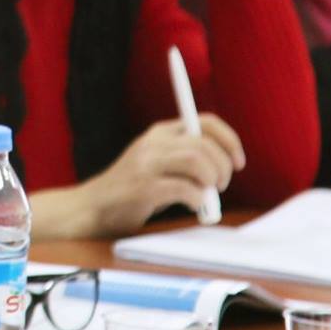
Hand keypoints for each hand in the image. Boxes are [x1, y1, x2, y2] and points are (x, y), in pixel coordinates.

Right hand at [69, 116, 244, 237]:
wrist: (92, 208)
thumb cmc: (132, 190)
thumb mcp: (156, 162)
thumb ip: (184, 157)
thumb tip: (225, 164)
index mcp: (158, 133)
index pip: (203, 121)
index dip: (229, 139)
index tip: (238, 160)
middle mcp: (152, 143)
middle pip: (204, 143)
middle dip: (223, 165)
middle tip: (222, 185)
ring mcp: (146, 164)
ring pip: (197, 161)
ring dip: (212, 180)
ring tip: (209, 196)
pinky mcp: (143, 187)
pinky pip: (185, 188)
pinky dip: (199, 199)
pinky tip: (195, 206)